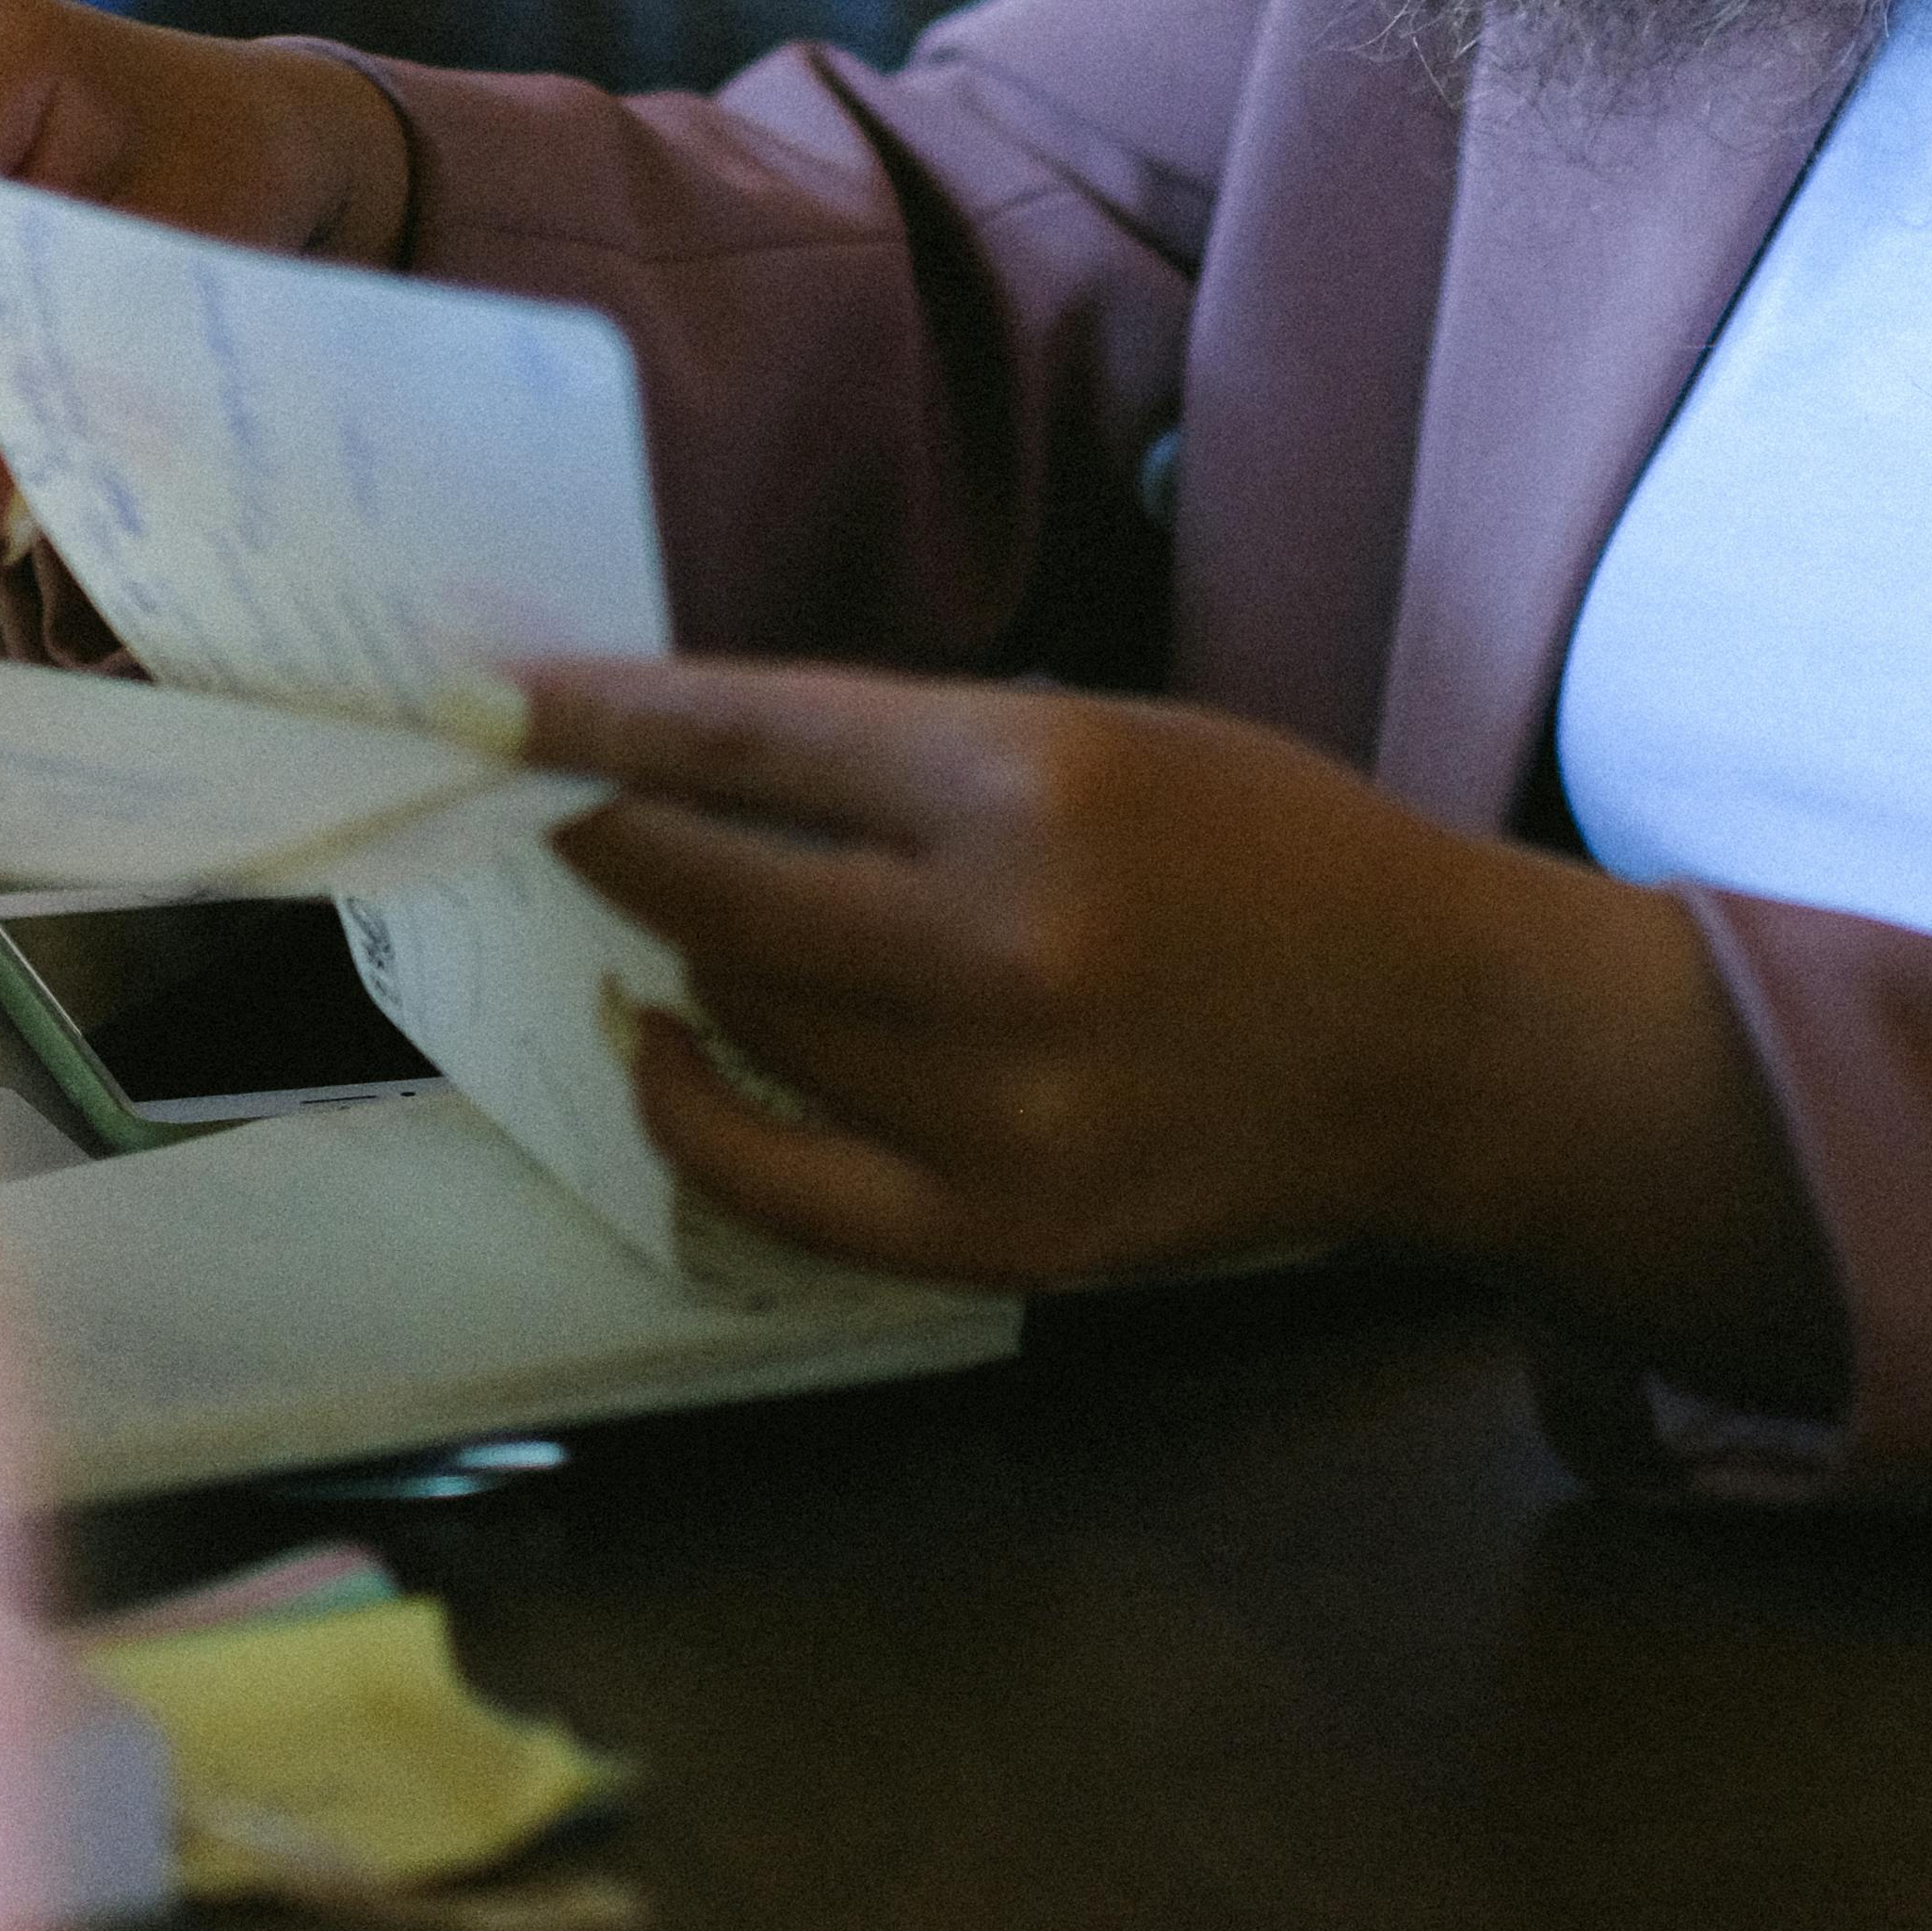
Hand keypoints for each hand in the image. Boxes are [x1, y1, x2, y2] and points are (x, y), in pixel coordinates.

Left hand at [527, 654, 1846, 1405]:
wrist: (1440, 1040)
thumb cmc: (1273, 853)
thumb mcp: (1107, 735)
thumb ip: (910, 755)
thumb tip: (696, 758)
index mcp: (1032, 783)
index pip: (746, 738)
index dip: (599, 717)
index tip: (491, 699)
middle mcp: (997, 945)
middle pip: (708, 886)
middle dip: (609, 833)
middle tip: (558, 804)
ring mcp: (994, 1105)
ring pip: (739, 1019)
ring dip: (685, 959)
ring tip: (674, 914)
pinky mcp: (1000, 1231)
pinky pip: (771, 1177)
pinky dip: (691, 1108)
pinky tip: (668, 1046)